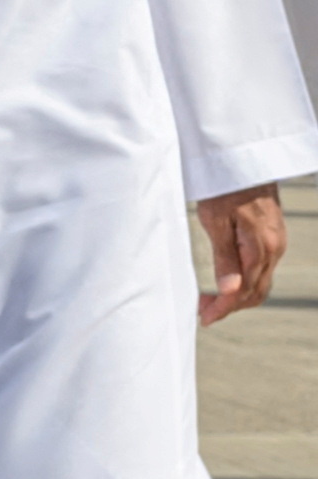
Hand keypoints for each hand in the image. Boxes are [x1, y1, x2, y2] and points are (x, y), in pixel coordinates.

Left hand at [198, 182, 289, 325]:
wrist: (244, 159)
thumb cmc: (224, 187)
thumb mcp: (216, 220)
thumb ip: (224, 257)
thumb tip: (229, 291)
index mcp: (260, 248)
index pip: (244, 291)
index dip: (224, 308)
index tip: (204, 318)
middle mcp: (274, 249)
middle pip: (255, 292)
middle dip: (229, 306)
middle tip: (202, 310)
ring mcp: (275, 243)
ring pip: (259, 282)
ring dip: (236, 295)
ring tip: (209, 299)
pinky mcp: (271, 237)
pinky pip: (261, 269)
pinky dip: (243, 281)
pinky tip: (225, 280)